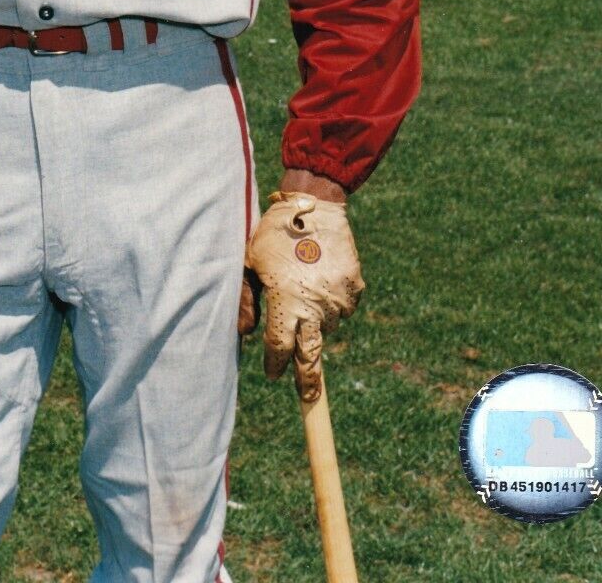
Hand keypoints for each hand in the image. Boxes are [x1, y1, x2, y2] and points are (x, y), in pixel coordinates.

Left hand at [243, 192, 363, 399]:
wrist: (315, 205)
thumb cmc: (274, 233)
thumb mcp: (249, 262)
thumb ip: (246, 300)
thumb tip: (246, 335)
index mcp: (285, 300)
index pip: (279, 347)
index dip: (275, 363)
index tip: (272, 372)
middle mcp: (314, 305)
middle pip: (311, 356)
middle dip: (308, 380)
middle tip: (308, 396)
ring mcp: (338, 298)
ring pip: (328, 327)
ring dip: (317, 324)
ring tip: (305, 294)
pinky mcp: (355, 288)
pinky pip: (344, 308)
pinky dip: (333, 304)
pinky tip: (322, 282)